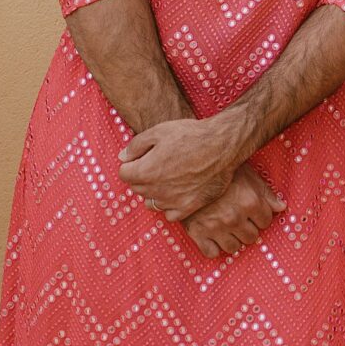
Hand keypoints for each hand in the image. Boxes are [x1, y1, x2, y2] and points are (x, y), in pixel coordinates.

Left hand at [120, 107, 253, 217]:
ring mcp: (172, 201)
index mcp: (146, 170)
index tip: (140, 157)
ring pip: (151, 203)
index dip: (131, 163)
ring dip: (153, 191)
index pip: (124, 174)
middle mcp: (156, 190)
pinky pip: (169, 214)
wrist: (222, 145)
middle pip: (137, 188)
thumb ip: (136, 145)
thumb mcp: (159, 131)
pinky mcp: (188, 207)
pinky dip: (169, 205)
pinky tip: (176, 191)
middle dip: (141, 176)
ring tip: (167, 177)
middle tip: (156, 163)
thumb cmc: (190, 135)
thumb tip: (123, 157)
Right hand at [181, 163, 286, 260]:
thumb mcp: (247, 174)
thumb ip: (266, 192)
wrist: (187, 167)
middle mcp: (234, 218)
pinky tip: (213, 235)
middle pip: (251, 237)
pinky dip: (213, 246)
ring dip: (233, 239)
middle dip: (248, 229)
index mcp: (250, 202)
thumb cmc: (221, 169)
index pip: (266, 221)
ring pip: (233, 248)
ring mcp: (216, 227)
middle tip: (240, 219)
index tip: (253, 211)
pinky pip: (212, 253)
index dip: (260, 215)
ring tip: (228, 227)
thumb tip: (282, 207)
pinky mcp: (198, 233)